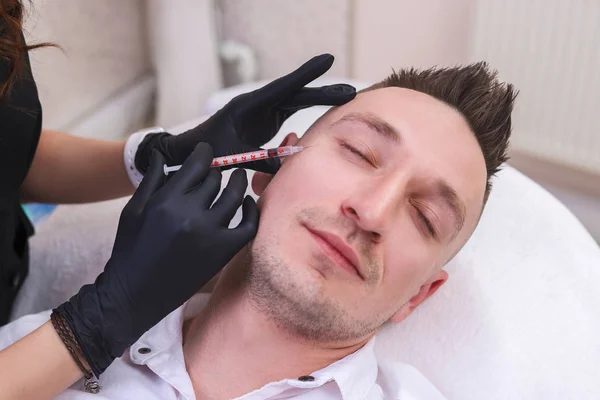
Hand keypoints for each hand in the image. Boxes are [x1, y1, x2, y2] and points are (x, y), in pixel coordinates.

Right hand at [55, 143, 256, 375]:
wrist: (135, 293)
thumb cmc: (130, 249)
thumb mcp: (134, 209)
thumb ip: (152, 179)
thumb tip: (162, 153)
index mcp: (166, 200)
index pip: (196, 164)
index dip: (204, 153)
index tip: (207, 152)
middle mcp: (190, 214)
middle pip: (215, 180)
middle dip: (216, 171)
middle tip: (219, 170)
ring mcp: (210, 234)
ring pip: (234, 197)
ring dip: (238, 184)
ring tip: (239, 177)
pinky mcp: (222, 252)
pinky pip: (248, 226)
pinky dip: (252, 211)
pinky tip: (248, 203)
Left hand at [135, 53, 355, 173]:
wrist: (191, 152)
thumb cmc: (208, 152)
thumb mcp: (233, 158)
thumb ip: (260, 161)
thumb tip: (290, 168)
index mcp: (248, 106)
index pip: (282, 88)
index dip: (306, 75)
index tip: (327, 60)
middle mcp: (258, 103)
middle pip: (296, 94)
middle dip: (323, 92)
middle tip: (351, 91)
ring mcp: (263, 110)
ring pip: (296, 101)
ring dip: (320, 99)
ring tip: (347, 97)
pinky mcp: (266, 119)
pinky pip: (292, 112)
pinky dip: (310, 109)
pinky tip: (327, 107)